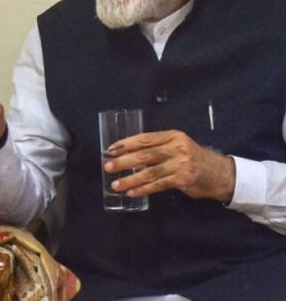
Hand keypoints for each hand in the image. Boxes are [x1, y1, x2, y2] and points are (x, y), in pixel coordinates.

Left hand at [104, 130, 235, 201]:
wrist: (220, 174)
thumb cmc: (193, 159)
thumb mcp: (178, 146)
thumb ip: (158, 148)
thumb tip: (128, 155)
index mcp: (173, 136)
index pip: (145, 138)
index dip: (126, 144)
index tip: (111, 149)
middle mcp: (177, 148)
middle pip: (145, 155)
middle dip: (124, 161)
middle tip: (108, 166)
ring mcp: (181, 164)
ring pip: (150, 172)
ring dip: (130, 179)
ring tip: (116, 184)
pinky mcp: (184, 179)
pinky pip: (159, 185)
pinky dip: (144, 189)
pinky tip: (132, 192)